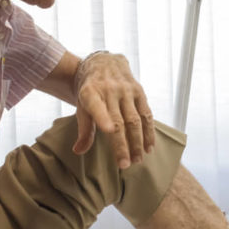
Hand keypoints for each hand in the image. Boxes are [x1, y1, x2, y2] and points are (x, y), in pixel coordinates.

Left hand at [73, 52, 155, 168]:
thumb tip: (79, 151)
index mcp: (90, 92)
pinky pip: (146, 114)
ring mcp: (126, 90)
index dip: (102, 118)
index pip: (96, 106)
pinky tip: (149, 147)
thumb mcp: (82, 106)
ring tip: (138, 159)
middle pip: (119, 121)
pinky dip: (149, 132)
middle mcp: (109, 90)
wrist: (104, 63)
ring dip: (138, 142)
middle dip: (123, 144)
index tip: (109, 131)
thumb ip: (83, 130)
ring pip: (135, 120)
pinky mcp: (139, 91)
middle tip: (126, 165)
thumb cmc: (91, 90)